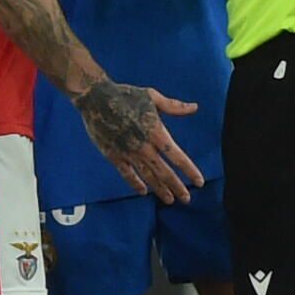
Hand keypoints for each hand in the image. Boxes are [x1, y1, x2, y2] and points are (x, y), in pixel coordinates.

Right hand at [77, 79, 203, 203]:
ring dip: (160, 189)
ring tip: (170, 199)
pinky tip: (143, 192)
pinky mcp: (114, 155)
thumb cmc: (125, 94)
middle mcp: (144, 146)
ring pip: (148, 176)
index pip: (177, 156)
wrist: (95, 98)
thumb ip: (174, 106)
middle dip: (177, 187)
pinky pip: (127, 174)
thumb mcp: (152, 97)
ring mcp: (128, 153)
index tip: (199, 181)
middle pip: (164, 172)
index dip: (189, 170)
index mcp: (156, 132)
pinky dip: (135, 184)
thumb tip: (194, 107)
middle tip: (186, 199)